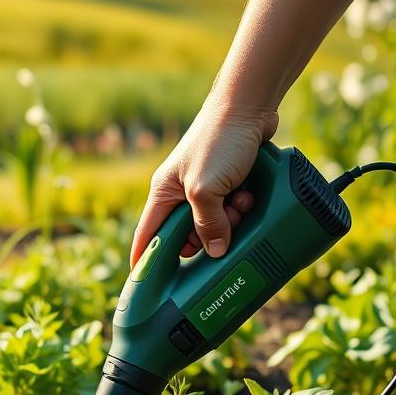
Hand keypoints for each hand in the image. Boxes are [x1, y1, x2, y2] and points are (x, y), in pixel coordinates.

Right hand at [130, 98, 278, 266]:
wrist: (249, 106)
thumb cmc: (218, 140)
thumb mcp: (205, 189)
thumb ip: (207, 224)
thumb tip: (216, 252)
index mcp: (164, 194)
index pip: (148, 236)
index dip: (145, 261)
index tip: (145, 288)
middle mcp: (182, 193)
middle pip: (188, 236)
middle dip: (207, 238)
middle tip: (221, 232)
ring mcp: (206, 188)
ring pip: (216, 225)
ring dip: (231, 221)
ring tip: (241, 203)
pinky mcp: (229, 183)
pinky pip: (234, 210)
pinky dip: (243, 207)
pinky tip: (250, 195)